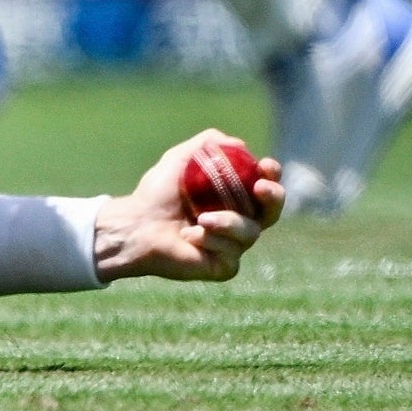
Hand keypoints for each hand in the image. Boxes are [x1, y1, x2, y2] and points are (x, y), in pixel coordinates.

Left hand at [94, 128, 284, 284]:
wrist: (138, 224)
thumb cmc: (157, 193)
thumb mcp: (180, 160)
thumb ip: (207, 145)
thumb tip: (238, 144)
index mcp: (234, 195)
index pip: (264, 184)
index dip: (271, 175)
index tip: (266, 166)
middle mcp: (239, 220)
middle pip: (272, 212)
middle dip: (273, 198)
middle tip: (260, 188)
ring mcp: (234, 245)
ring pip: (251, 233)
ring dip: (228, 222)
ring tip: (201, 218)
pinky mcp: (225, 266)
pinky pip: (233, 254)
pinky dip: (212, 242)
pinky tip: (190, 237)